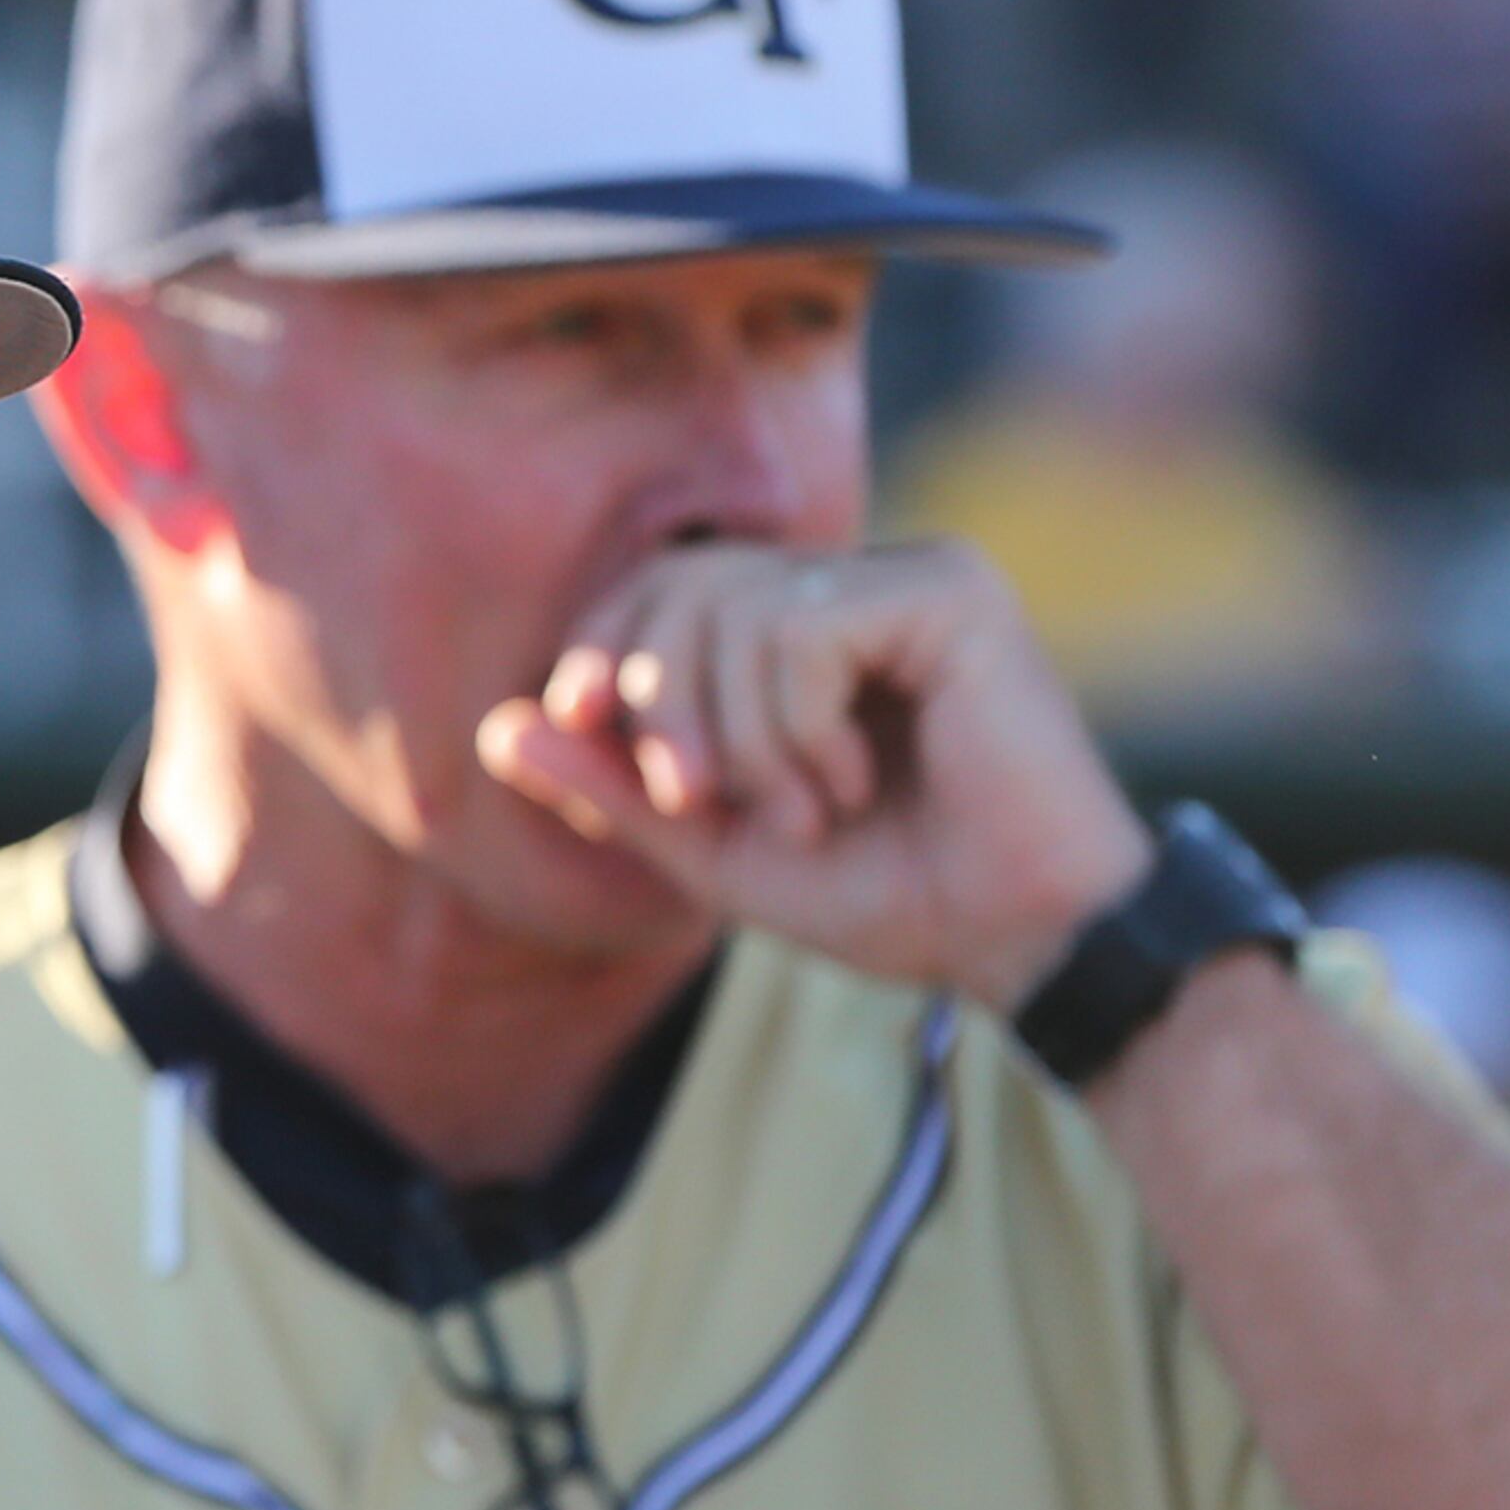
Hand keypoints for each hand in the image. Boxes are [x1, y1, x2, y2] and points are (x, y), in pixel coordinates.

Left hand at [476, 537, 1152, 1008]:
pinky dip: (797, 729)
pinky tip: (854, 782)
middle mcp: (851, 578)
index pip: (654, 587)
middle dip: (656, 706)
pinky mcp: (950, 591)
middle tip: (698, 803)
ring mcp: (904, 573)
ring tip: (810, 810)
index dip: (601, 659)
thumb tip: (491, 730)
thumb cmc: (888, 894)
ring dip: (740, 741)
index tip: (608, 753)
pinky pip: (800, 630)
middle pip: (676, 583)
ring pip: (730, 611)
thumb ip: (612, 789)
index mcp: (797, 625)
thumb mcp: (716, 849)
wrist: (1018, 937)